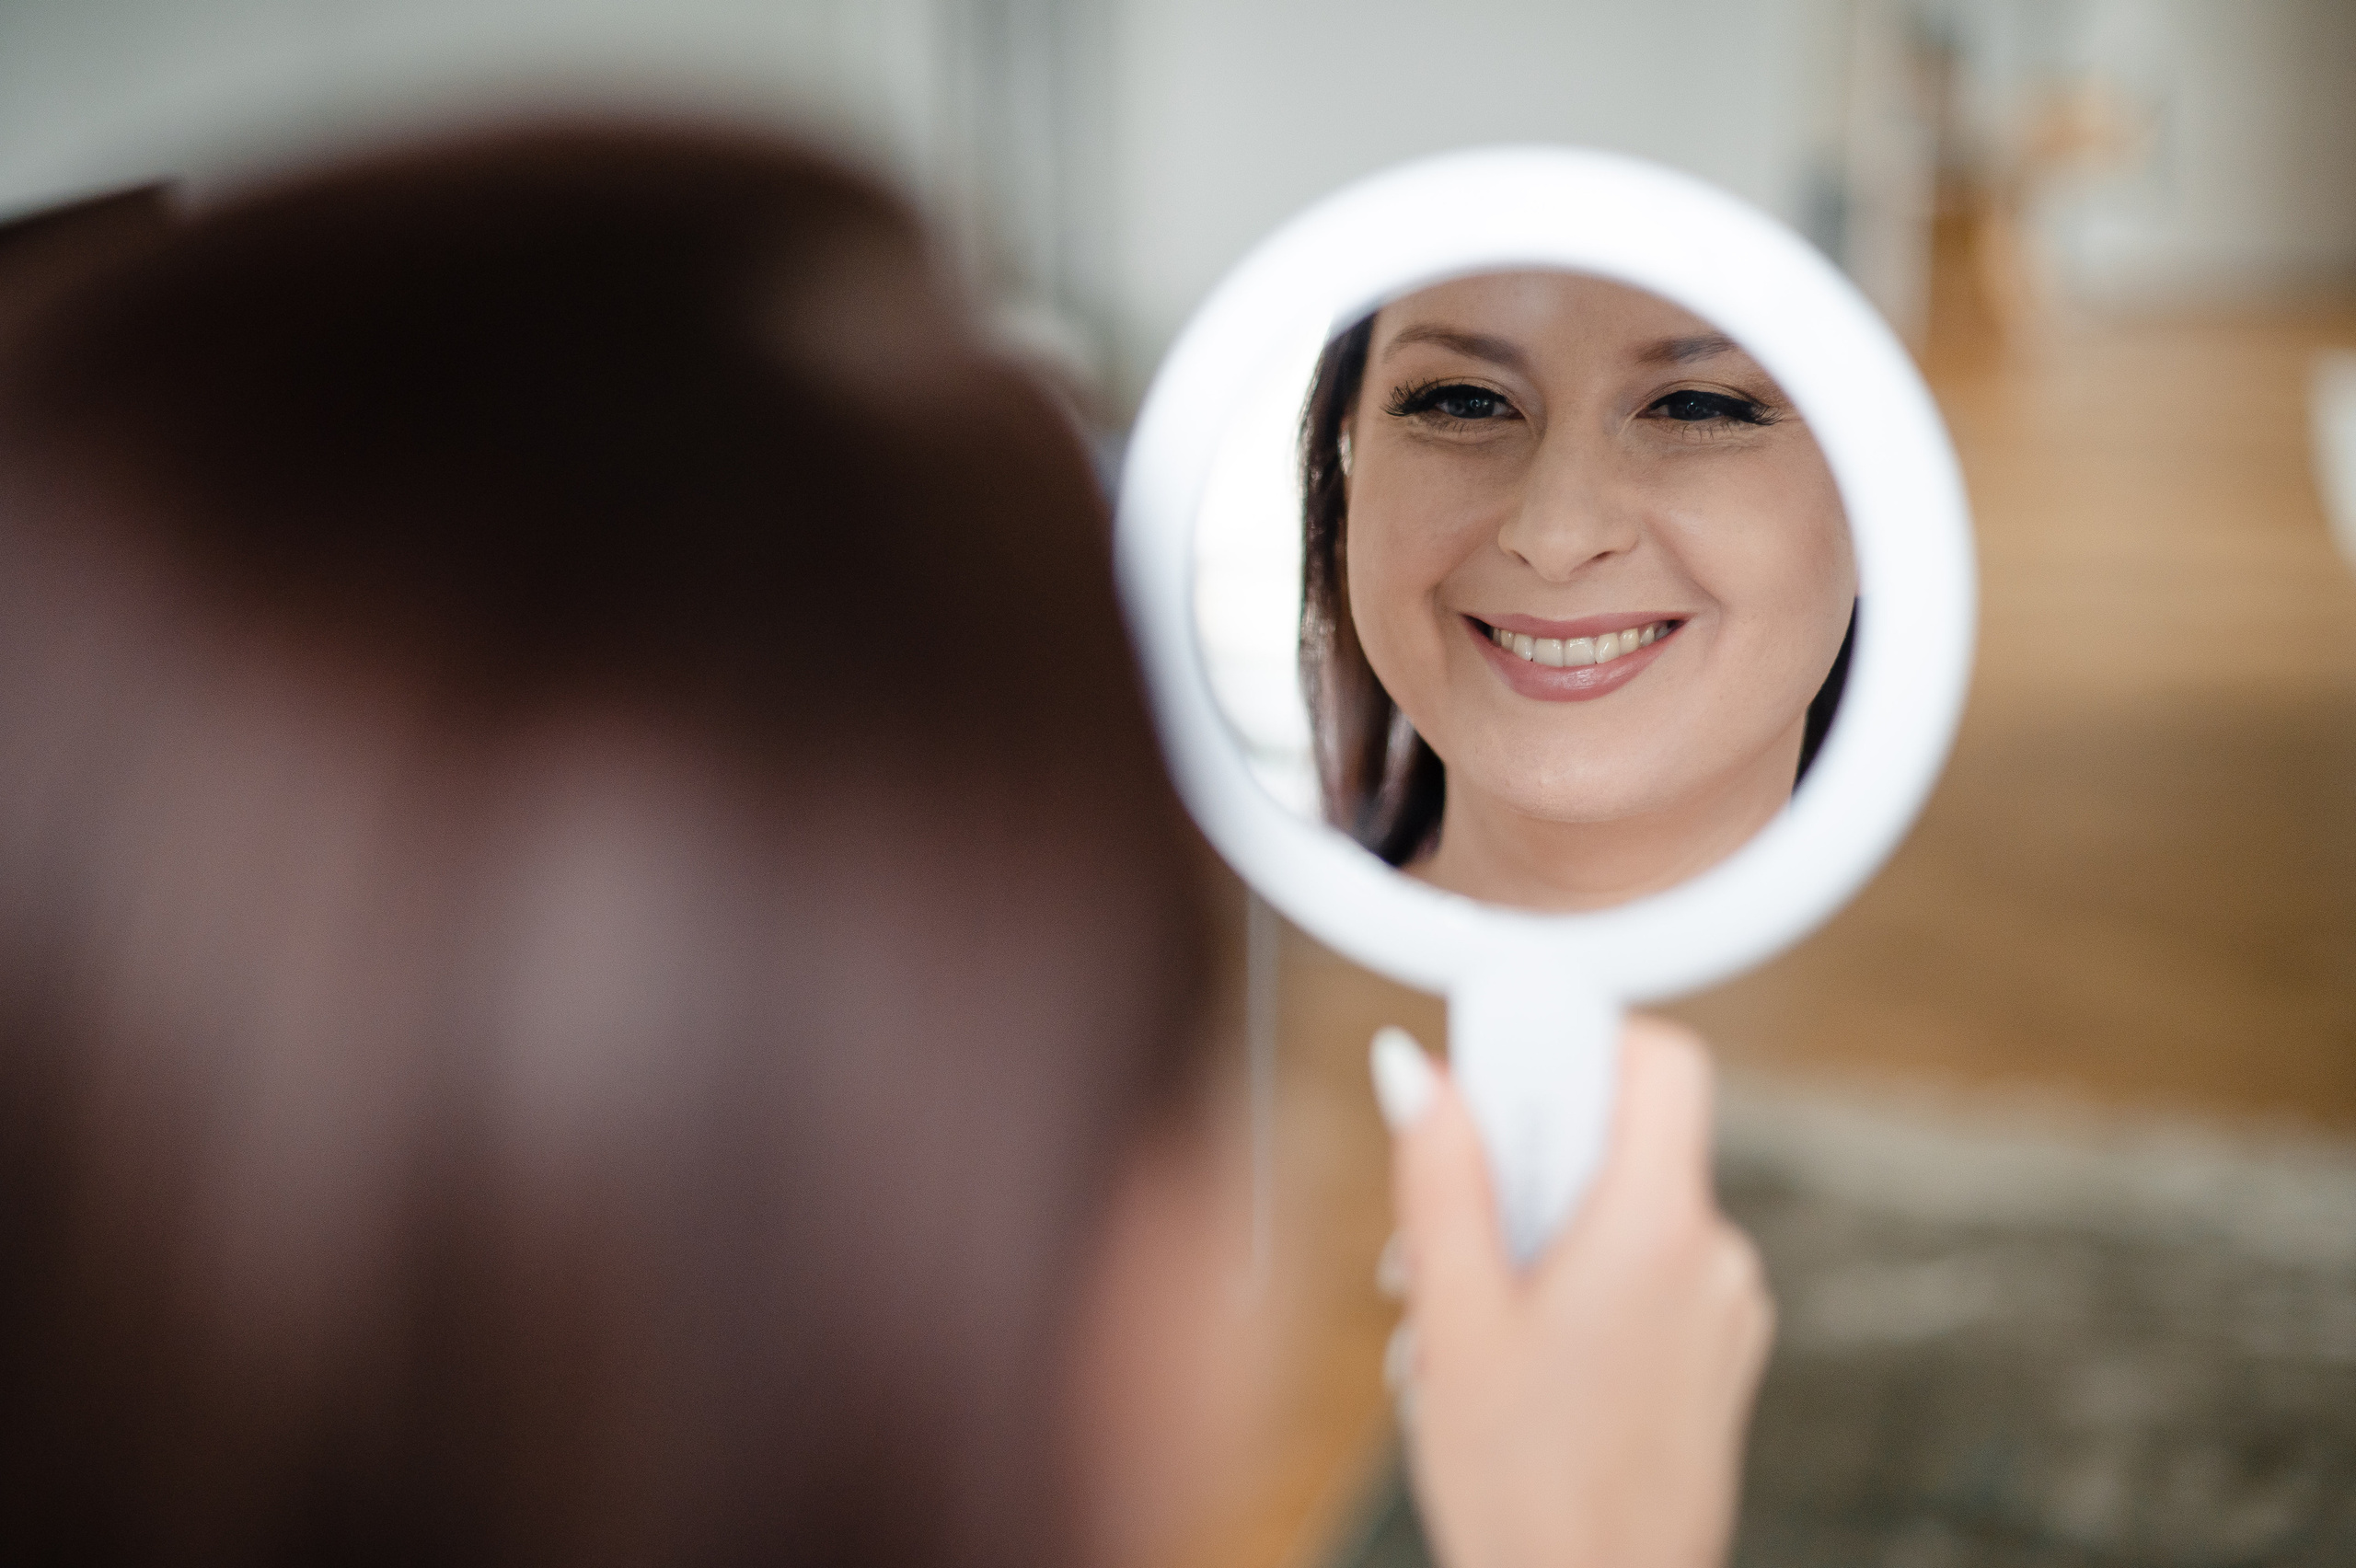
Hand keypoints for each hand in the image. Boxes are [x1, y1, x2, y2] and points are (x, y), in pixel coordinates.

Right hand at [1371, 1017, 1772, 1567]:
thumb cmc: (1527, 1489)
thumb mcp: (1455, 1318)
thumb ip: (1441, 1175)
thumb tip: (1415, 1066)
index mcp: (1657, 1228)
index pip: (1657, 1056)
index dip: (1576, 1037)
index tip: (1494, 1069)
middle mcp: (1712, 1254)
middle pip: (1617, 1134)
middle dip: (1516, 1160)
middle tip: (1435, 1236)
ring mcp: (1723, 1307)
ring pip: (1616, 1208)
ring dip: (1531, 1235)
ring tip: (1458, 1326)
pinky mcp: (1716, 1353)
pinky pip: (1640, 1268)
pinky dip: (1573, 1282)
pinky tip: (1511, 1357)